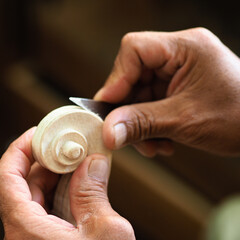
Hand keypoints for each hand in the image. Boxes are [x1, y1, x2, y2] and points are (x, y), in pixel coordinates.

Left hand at [0, 128, 134, 239]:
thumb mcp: (106, 233)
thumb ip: (94, 193)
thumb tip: (94, 162)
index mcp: (26, 230)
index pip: (5, 178)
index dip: (17, 150)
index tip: (37, 132)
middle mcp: (23, 234)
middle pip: (22, 184)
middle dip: (45, 159)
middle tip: (66, 142)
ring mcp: (35, 239)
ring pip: (36, 197)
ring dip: (57, 175)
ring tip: (79, 158)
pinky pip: (49, 211)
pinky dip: (63, 193)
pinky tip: (81, 181)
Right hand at [94, 27, 239, 156]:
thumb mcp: (185, 120)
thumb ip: (142, 123)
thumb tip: (107, 132)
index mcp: (186, 47)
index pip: (135, 50)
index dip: (116, 78)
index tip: (108, 107)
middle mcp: (179, 56)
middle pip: (133, 75)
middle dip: (128, 109)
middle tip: (125, 134)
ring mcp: (178, 73)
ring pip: (139, 94)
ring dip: (139, 123)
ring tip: (151, 145)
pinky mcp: (177, 90)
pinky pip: (150, 104)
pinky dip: (149, 126)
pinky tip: (160, 142)